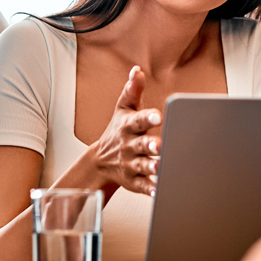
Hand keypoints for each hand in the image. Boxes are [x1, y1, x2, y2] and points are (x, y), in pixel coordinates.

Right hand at [87, 67, 161, 195]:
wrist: (100, 160)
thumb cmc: (118, 130)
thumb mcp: (123, 109)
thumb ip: (132, 90)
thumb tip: (137, 70)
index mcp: (128, 126)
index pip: (138, 120)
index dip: (147, 118)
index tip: (157, 116)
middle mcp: (129, 145)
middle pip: (141, 145)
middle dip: (150, 145)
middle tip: (160, 145)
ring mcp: (130, 163)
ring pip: (142, 166)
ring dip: (151, 167)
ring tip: (160, 168)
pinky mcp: (132, 180)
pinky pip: (140, 185)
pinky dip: (148, 188)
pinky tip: (158, 190)